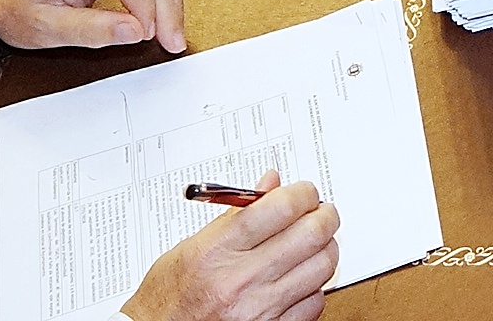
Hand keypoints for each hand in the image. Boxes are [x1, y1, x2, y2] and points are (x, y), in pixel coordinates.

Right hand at [121, 171, 340, 320]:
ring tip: (310, 245)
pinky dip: (314, 286)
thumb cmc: (168, 297)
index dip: (303, 193)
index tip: (305, 193)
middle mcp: (241, 280)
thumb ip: (236, 215)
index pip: (281, 207)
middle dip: (324, 216)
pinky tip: (299, 280)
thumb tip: (271, 183)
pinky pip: (315, 302)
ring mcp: (259, 309)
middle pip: (311, 234)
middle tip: (320, 213)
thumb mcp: (190, 246)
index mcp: (218, 251)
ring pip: (321, 267)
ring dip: (323, 249)